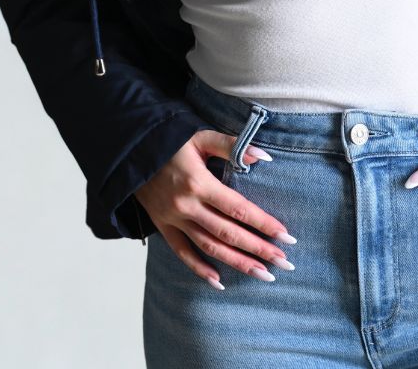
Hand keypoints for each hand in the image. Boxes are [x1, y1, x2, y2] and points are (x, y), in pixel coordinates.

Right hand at [134, 130, 296, 287]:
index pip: (238, 209)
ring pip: (209, 247)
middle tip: (284, 262)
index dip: (263, 223)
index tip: (286, 237)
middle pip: (228, 233)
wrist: (132, 151)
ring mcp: (174, 219)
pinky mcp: (163, 227)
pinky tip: (220, 282)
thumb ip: (232, 145)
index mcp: (199, 182)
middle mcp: (187, 206)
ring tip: (263, 275)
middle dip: (258, 249)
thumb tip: (265, 156)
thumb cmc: (172, 140)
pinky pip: (182, 253)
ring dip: (237, 263)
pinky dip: (200, 269)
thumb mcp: (201, 136)